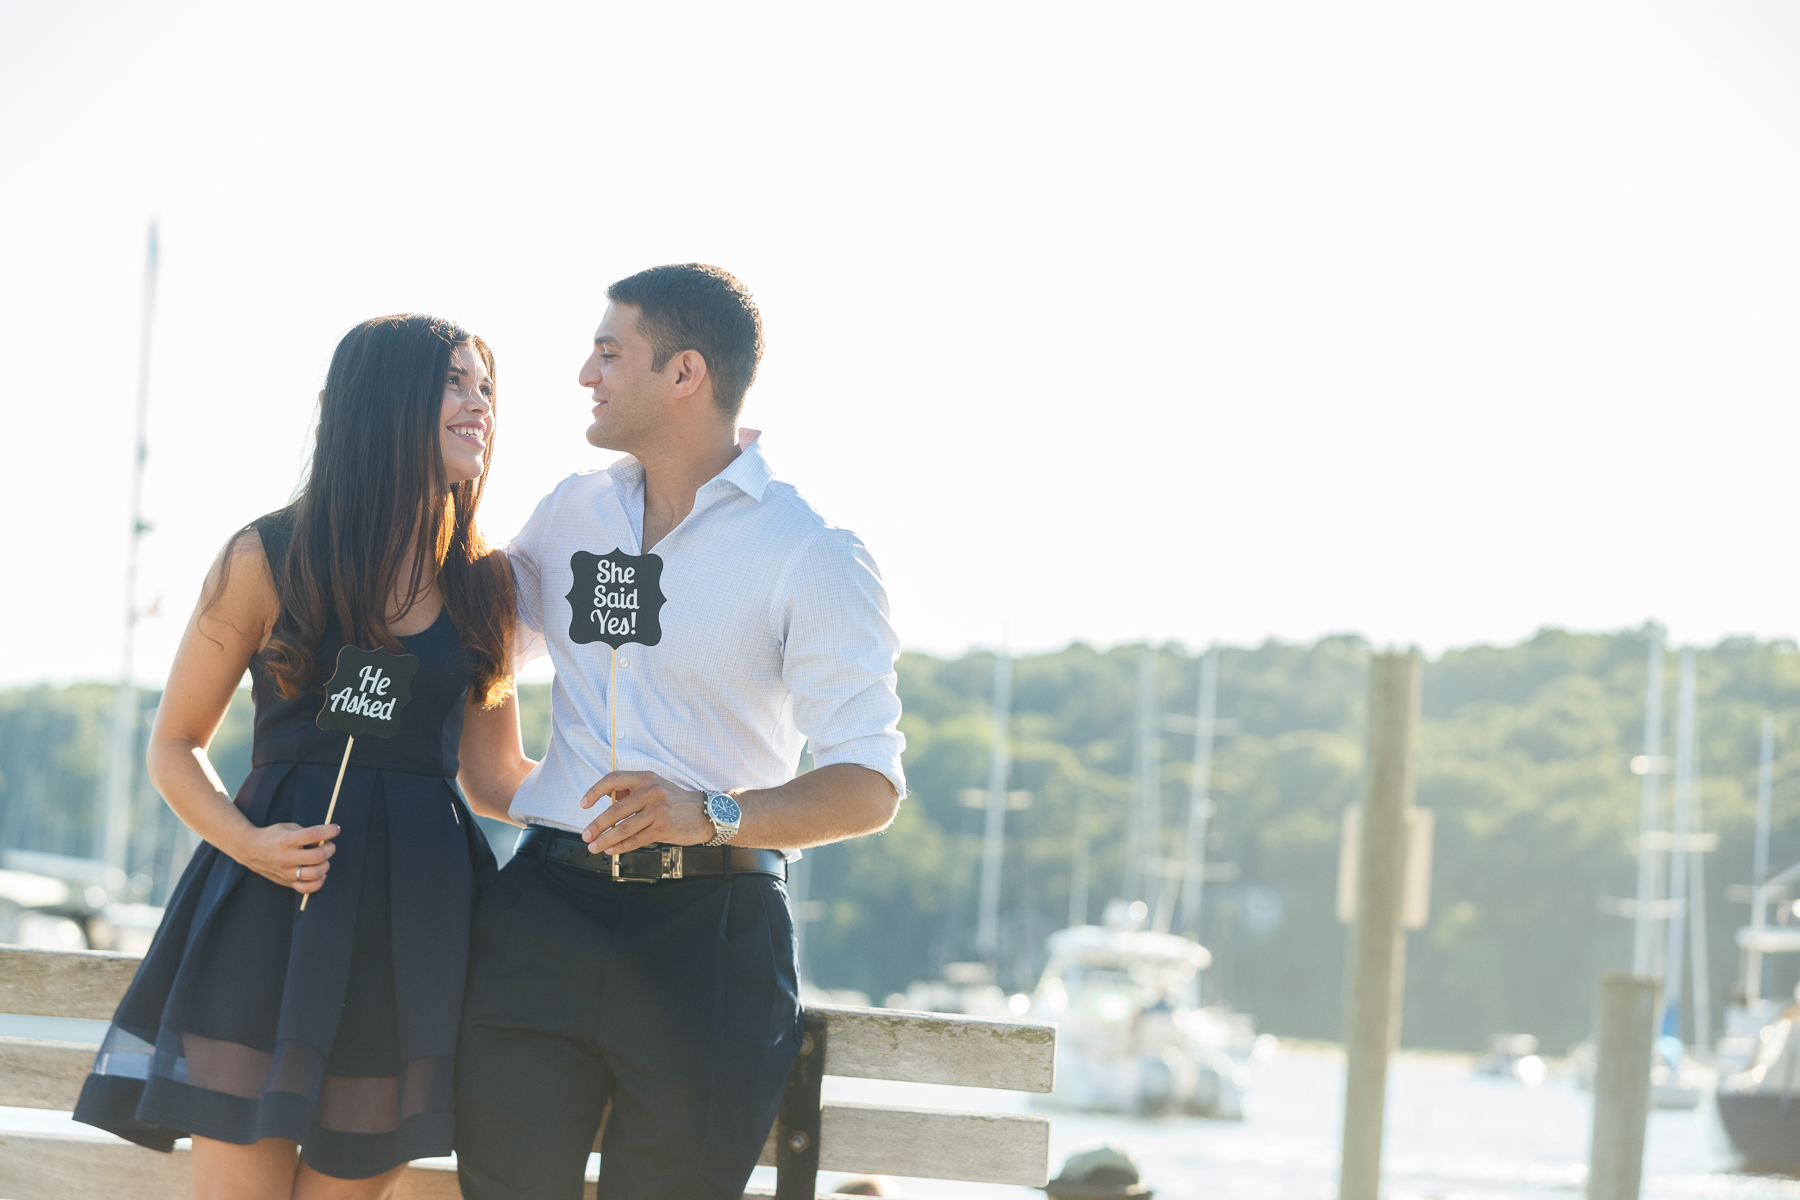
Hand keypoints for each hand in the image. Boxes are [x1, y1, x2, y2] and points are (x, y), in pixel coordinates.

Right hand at [232, 822, 338, 893]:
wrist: (250, 850)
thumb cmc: (273, 836)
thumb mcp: (288, 828)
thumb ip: (307, 834)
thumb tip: (325, 841)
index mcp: (287, 840)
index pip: (313, 834)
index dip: (329, 831)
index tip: (336, 829)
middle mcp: (286, 857)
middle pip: (318, 856)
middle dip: (330, 849)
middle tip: (328, 845)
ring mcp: (286, 872)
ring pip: (315, 874)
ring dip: (325, 865)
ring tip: (322, 859)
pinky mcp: (286, 882)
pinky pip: (307, 888)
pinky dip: (318, 882)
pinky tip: (319, 874)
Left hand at [579, 772, 709, 853]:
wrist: (706, 812)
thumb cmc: (676, 800)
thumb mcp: (656, 786)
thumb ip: (632, 792)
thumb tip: (607, 801)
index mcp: (646, 778)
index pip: (613, 779)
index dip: (595, 791)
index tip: (584, 804)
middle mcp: (652, 792)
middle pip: (615, 809)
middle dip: (597, 824)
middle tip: (586, 834)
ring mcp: (658, 811)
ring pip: (624, 828)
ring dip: (605, 839)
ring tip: (594, 846)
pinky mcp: (663, 828)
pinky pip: (636, 840)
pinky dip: (621, 846)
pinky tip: (612, 849)